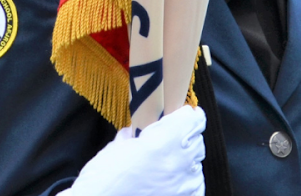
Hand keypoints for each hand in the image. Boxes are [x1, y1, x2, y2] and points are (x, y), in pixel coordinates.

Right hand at [62, 106, 205, 195]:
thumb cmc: (103, 180)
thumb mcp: (116, 148)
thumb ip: (133, 136)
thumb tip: (135, 132)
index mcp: (164, 142)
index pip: (193, 118)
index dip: (185, 115)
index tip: (180, 115)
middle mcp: (179, 163)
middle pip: (196, 140)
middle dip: (183, 137)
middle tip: (166, 141)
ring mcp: (183, 185)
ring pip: (197, 163)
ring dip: (184, 160)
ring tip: (164, 164)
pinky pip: (196, 186)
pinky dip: (187, 182)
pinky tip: (172, 182)